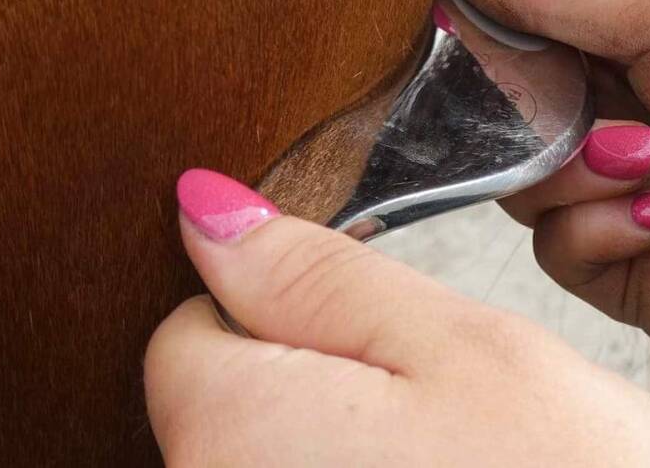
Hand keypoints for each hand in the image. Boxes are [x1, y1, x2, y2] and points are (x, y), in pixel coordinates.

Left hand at [145, 169, 649, 466]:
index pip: (191, 328)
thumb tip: (206, 207)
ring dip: (341, 440)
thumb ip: (315, 276)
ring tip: (439, 459)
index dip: (282, 308)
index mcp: (235, 438)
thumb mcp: (458, 345)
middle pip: (226, 404)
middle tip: (426, 404)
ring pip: (270, 455)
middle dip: (315, 377)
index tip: (361, 330)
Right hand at [445, 0, 649, 365]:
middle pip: (499, 119)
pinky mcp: (617, 265)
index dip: (484, 42)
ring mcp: (605, 194)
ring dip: (577, 172)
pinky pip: (556, 249)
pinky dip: (602, 229)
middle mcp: (601, 121)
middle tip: (591, 104)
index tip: (473, 38)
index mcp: (612, 49)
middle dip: (534, 113)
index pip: (508, 40)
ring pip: (518, 186)